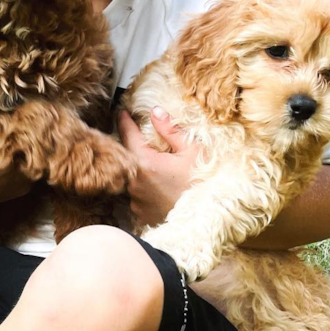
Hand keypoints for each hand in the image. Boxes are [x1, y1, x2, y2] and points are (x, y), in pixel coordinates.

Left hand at [116, 107, 199, 227]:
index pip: (128, 135)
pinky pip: (138, 194)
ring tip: (161, 170)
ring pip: (133, 177)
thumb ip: (170, 130)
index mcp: (145, 163)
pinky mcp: (139, 213)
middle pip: (128, 157)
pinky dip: (146, 188)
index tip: (122, 112)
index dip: (124, 121)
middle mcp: (134, 182)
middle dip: (136, 148)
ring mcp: (135, 199)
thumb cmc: (202, 184)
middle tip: (146, 141)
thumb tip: (155, 111)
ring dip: (142, 170)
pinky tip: (161, 187)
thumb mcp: (192, 152)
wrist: (207, 219)